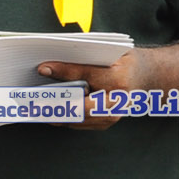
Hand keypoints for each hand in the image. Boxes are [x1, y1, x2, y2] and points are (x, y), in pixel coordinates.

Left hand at [39, 49, 154, 130]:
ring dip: (54, 113)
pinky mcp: (105, 122)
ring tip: (34, 106)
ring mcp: (112, 116)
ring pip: (77, 118)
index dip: (62, 71)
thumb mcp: (105, 56)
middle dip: (53, 103)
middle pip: (78, 105)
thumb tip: (47, 69)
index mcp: (118, 80)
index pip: (86, 74)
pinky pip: (80, 122)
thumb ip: (79, 64)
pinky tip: (48, 111)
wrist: (147, 77)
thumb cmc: (125, 64)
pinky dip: (63, 117)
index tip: (42, 69)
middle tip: (31, 99)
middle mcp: (117, 103)